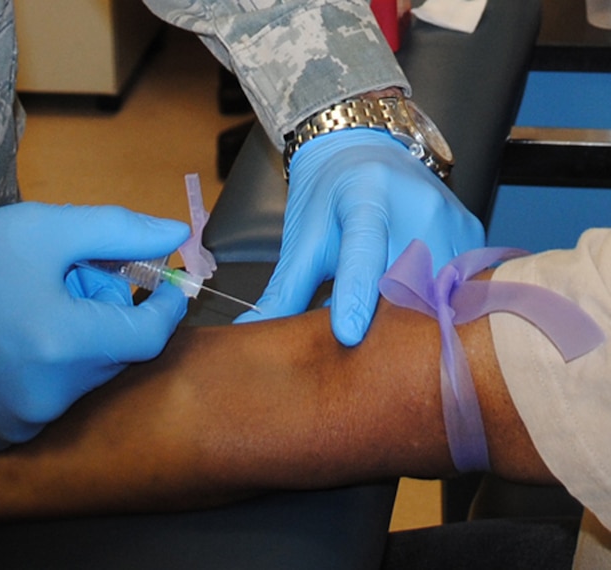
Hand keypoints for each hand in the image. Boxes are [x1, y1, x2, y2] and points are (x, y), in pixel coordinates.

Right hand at [0, 202, 189, 450]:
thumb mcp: (43, 227)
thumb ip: (118, 229)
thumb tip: (177, 236)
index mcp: (63, 346)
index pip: (148, 336)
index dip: (164, 305)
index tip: (166, 281)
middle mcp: (47, 398)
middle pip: (112, 354)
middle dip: (103, 311)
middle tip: (65, 277)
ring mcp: (20, 424)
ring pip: (81, 378)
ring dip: (74, 341)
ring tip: (29, 306)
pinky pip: (47, 401)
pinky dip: (45, 370)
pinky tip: (10, 340)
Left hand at [235, 129, 483, 345]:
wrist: (366, 149)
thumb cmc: (331, 195)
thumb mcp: (304, 236)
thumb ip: (284, 287)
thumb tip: (251, 329)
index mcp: (367, 196)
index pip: (363, 251)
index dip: (355, 295)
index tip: (346, 335)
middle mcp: (417, 204)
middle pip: (408, 279)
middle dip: (388, 322)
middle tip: (364, 354)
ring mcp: (451, 217)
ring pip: (439, 287)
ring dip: (415, 319)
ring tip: (391, 340)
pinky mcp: (472, 233)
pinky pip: (460, 285)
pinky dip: (436, 308)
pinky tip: (417, 319)